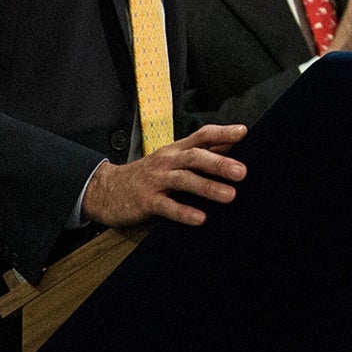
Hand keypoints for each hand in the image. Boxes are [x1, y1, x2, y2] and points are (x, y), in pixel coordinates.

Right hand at [81, 124, 248, 227]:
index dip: (222, 133)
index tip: (244, 132)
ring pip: (183, 180)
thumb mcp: (172, 159)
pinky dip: (184, 212)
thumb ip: (200, 152)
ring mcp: (155, 180)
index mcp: (176, 150)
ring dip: (207, 187)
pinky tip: (200, 218)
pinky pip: (166, 206)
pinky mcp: (146, 201)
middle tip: (242, 172)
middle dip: (219, 163)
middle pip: (195, 157)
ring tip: (229, 195)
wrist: (107, 189)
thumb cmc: (148, 175)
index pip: (201, 136)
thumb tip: (232, 144)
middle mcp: (167, 161)